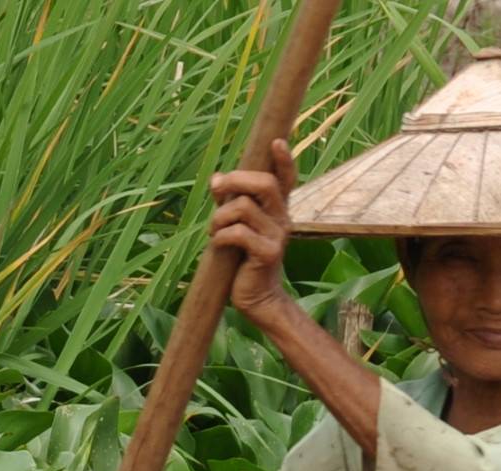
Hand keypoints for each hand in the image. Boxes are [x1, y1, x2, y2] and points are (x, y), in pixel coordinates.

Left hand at [209, 138, 297, 320]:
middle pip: (264, 183)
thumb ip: (229, 202)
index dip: (284, 160)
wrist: (257, 298)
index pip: (286, 180)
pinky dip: (220, 237)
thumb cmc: (243, 261)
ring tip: (214, 231)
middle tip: (217, 189)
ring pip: (243, 207)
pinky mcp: (268, 254)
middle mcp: (282, 219)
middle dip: (235, 181)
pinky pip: (238, 233)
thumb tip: (216, 179)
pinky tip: (218, 246)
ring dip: (219, 217)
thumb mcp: (236, 226)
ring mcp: (277, 237)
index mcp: (276, 210)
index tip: (276, 142)